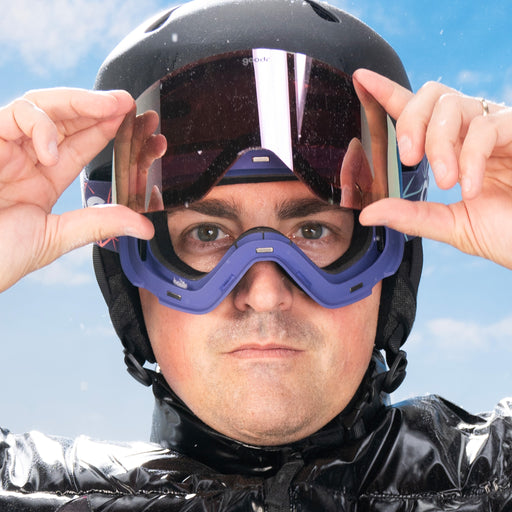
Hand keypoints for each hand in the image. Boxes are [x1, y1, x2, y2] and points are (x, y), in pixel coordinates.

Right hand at [0, 88, 154, 291]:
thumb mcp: (56, 237)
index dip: (105, 130)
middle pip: (64, 119)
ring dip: (78, 103)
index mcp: (42, 180)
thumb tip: (145, 227)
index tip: (133, 121)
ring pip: (42, 107)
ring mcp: (5, 148)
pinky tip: (50, 151)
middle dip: (97, 107)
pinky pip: (15, 115)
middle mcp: (25, 159)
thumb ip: (99, 224)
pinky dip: (39, 126)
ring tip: (109, 108)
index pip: (79, 146)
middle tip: (126, 102)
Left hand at [355, 69, 511, 269]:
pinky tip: (471, 186)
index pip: (418, 114)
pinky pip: (485, 127)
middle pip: (432, 95)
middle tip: (409, 157)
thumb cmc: (508, 231)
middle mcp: (473, 133)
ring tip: (446, 182)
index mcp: (454, 150)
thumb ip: (412, 216)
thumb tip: (367, 214)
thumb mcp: (452, 226)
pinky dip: (470, 157)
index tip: (362, 79)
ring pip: (453, 105)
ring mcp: (498, 128)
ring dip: (439, 144)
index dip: (389, 93)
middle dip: (410, 121)